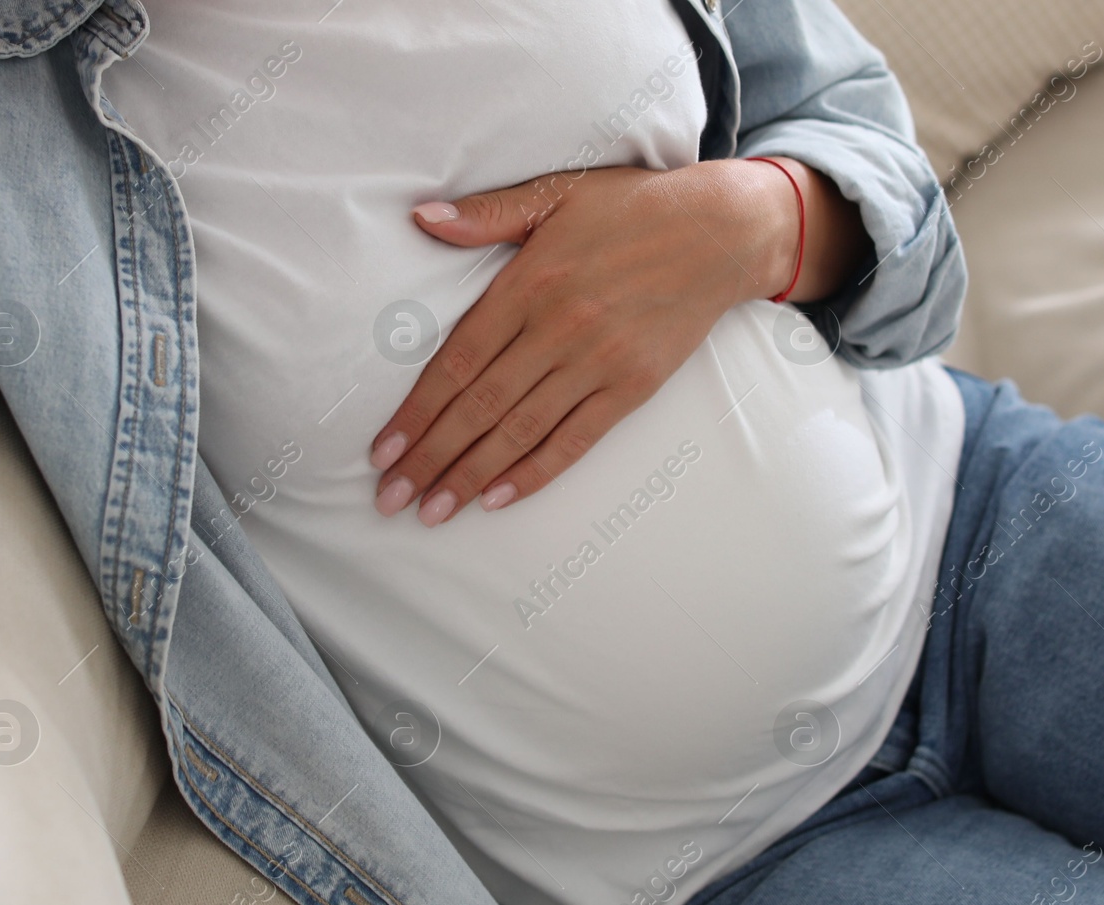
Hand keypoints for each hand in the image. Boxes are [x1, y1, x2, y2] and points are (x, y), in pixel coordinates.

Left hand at [370, 158, 870, 526]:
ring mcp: (597, 362)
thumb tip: (421, 217)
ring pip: (520, 430)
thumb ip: (487, 214)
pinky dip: (534, 472)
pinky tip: (496, 499)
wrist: (720, 231)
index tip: (383, 449)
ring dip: (470, 476)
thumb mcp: (557, 193)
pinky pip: (574, 439)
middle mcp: (558, 328)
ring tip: (432, 511)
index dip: (417, 410)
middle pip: (479, 406)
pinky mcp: (632, 386)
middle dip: (430, 458)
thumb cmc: (632, 209)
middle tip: (390, 498)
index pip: (458, 361)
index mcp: (530, 282)